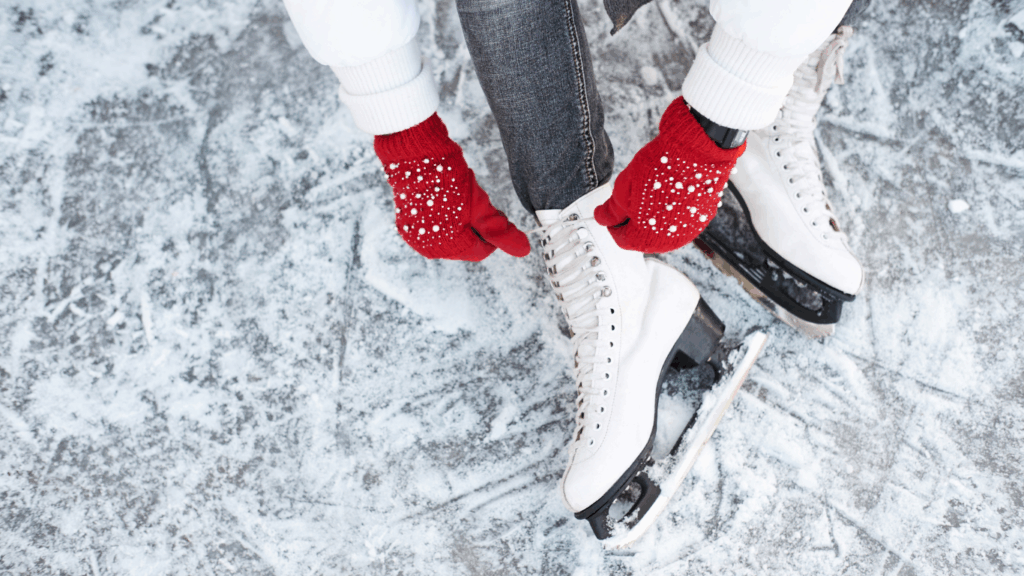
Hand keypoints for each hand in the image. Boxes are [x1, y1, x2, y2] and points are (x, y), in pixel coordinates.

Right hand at [374, 114, 530, 260]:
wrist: (415, 155)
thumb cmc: (448, 179)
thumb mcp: (480, 206)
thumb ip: (500, 231)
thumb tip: (524, 250)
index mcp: (448, 247)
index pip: (481, 252)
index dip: (492, 235)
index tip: (493, 215)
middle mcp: (429, 247)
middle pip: (464, 247)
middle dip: (474, 229)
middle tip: (477, 205)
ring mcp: (415, 236)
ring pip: (449, 238)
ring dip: (458, 224)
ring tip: (459, 201)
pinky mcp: (406, 224)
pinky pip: (432, 229)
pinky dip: (442, 219)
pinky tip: (444, 201)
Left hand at [594, 98, 744, 252]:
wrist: (695, 151)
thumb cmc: (660, 168)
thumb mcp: (623, 188)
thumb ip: (611, 211)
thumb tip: (602, 218)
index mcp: (644, 237)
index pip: (621, 239)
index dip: (614, 224)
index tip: (615, 212)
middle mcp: (668, 240)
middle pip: (643, 238)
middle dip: (634, 222)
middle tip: (633, 200)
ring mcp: (688, 231)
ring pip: (663, 231)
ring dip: (654, 218)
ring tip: (652, 194)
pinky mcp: (702, 218)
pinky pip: (681, 221)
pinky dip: (673, 212)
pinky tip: (669, 194)